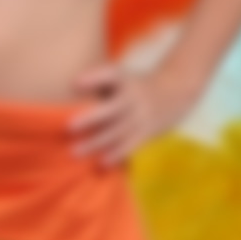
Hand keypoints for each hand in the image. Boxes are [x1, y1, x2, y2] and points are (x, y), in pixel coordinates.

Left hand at [66, 61, 201, 167]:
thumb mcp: (119, 76)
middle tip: (68, 126)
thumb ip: (96, 80)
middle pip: (112, 109)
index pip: (110, 75)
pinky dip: (116, 155)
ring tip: (75, 152)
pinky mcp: (144, 133)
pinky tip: (101, 164)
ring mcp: (140, 117)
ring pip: (118, 131)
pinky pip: (130, 145)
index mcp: (124, 80)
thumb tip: (70, 88)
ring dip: (96, 142)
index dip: (93, 78)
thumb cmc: (131, 85)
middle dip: (91, 118)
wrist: (172, 93)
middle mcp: (133, 98)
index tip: (75, 83)